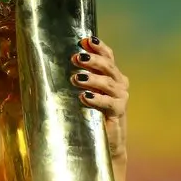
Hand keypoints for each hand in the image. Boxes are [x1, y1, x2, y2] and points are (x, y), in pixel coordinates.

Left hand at [71, 36, 128, 162]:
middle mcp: (120, 83)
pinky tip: (85, 96)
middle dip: (92, 60)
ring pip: (108, 83)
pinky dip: (96, 99)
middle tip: (76, 57)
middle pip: (108, 66)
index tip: (84, 40)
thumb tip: (59, 60)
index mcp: (112, 74)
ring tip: (76, 78)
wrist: (107, 140)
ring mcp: (121, 98)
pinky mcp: (118, 112)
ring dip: (92, 78)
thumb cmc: (92, 111)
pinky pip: (108, 103)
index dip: (98, 47)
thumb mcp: (86, 89)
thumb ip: (80, 75)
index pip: (108, 55)